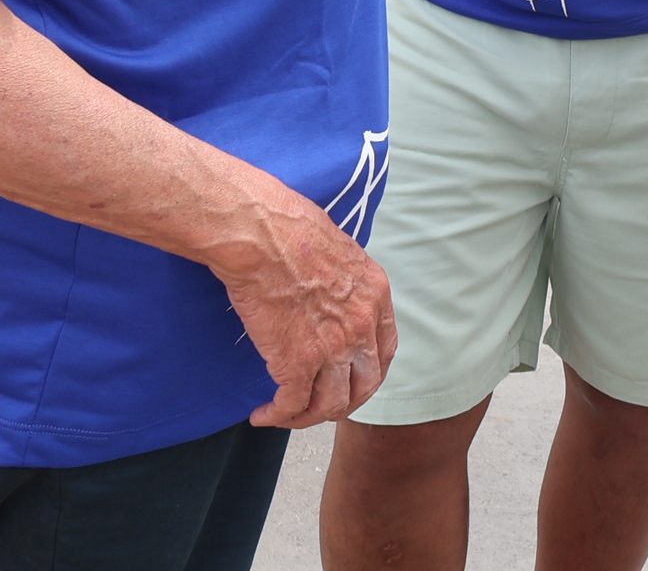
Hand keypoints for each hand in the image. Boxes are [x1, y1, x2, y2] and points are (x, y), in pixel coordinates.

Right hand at [214, 192, 397, 429]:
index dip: (368, 373)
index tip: (349, 379)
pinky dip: (277, 416)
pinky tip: (262, 415)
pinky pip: (293, 405)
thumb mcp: (341, 251)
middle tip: (319, 405)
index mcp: (376, 297)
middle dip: (343, 402)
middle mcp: (361, 327)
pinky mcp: (296, 363)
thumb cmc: (291, 230)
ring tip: (286, 414)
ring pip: (330, 405)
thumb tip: (333, 293)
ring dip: (308, 417)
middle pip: (364, 386)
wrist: (263, 236)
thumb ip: (346, 282)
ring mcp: (332, 349)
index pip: (385, 351)